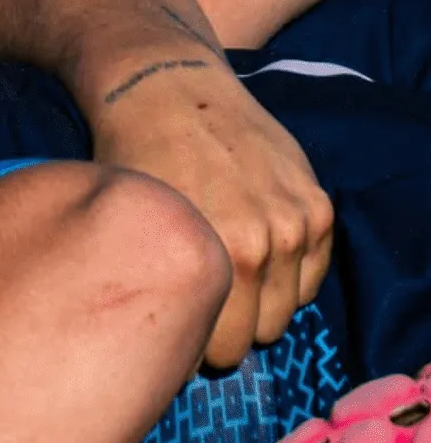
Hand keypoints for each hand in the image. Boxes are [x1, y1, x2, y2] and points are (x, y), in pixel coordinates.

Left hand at [86, 54, 330, 366]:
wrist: (167, 93)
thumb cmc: (129, 164)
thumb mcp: (125, 232)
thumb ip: (149, 286)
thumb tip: (151, 341)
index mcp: (210, 258)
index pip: (215, 347)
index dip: (190, 348)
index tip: (172, 337)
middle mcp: (261, 245)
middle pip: (255, 334)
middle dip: (226, 333)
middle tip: (197, 315)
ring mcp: (295, 225)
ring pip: (285, 312)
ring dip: (259, 309)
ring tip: (223, 291)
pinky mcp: (317, 207)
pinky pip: (312, 277)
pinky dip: (288, 281)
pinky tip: (253, 269)